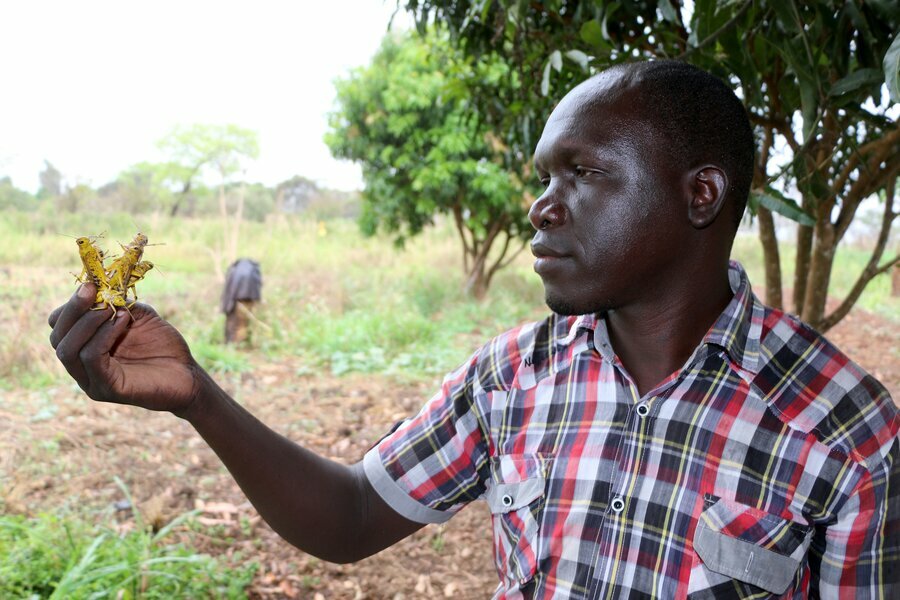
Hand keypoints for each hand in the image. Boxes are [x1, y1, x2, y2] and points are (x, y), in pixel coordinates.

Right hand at [49, 283, 202, 413]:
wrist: (188, 374)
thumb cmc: (163, 345)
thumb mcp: (138, 315)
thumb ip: (117, 302)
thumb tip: (99, 286)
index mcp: (84, 347)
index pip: (59, 326)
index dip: (71, 305)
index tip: (91, 285)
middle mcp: (82, 367)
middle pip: (58, 338)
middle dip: (73, 310)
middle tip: (93, 290)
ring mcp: (91, 381)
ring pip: (68, 349)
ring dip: (89, 322)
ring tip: (113, 309)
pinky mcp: (106, 389)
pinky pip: (92, 358)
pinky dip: (104, 335)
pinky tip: (122, 321)